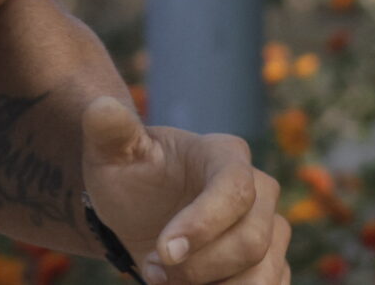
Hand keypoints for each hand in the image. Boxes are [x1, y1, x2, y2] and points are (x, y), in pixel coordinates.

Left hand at [82, 97, 288, 284]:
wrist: (141, 213)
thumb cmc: (130, 177)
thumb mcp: (111, 154)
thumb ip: (108, 131)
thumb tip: (102, 107)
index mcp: (226, 155)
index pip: (235, 190)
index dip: (203, 225)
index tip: (163, 251)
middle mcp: (261, 191)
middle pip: (252, 241)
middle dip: (198, 266)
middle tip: (153, 270)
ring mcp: (271, 230)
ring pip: (264, 275)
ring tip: (169, 282)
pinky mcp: (273, 265)